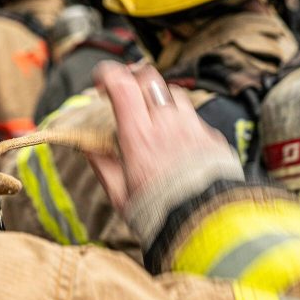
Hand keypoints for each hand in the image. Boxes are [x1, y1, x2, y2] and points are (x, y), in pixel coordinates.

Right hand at [86, 62, 235, 211]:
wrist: (208, 224)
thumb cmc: (160, 212)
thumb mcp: (120, 194)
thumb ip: (103, 167)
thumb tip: (88, 148)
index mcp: (139, 135)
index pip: (122, 85)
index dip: (108, 74)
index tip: (100, 80)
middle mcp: (167, 124)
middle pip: (149, 78)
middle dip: (134, 76)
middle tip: (126, 89)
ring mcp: (192, 128)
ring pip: (173, 93)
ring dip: (159, 97)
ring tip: (152, 114)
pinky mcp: (212, 138)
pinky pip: (194, 118)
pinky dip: (181, 121)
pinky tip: (177, 140)